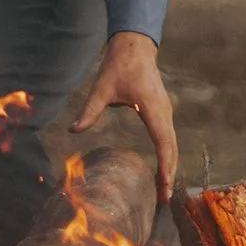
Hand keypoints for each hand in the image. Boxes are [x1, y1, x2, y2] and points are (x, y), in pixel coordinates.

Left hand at [70, 32, 178, 201]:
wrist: (135, 47)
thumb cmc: (120, 66)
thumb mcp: (101, 88)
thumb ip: (89, 110)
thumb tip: (73, 130)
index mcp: (152, 109)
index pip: (162, 143)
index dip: (164, 166)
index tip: (163, 185)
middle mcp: (164, 113)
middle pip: (172, 149)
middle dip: (169, 174)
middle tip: (163, 199)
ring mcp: (166, 112)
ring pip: (172, 145)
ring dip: (170, 167)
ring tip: (164, 189)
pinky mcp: (163, 112)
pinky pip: (169, 138)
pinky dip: (168, 156)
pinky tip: (163, 168)